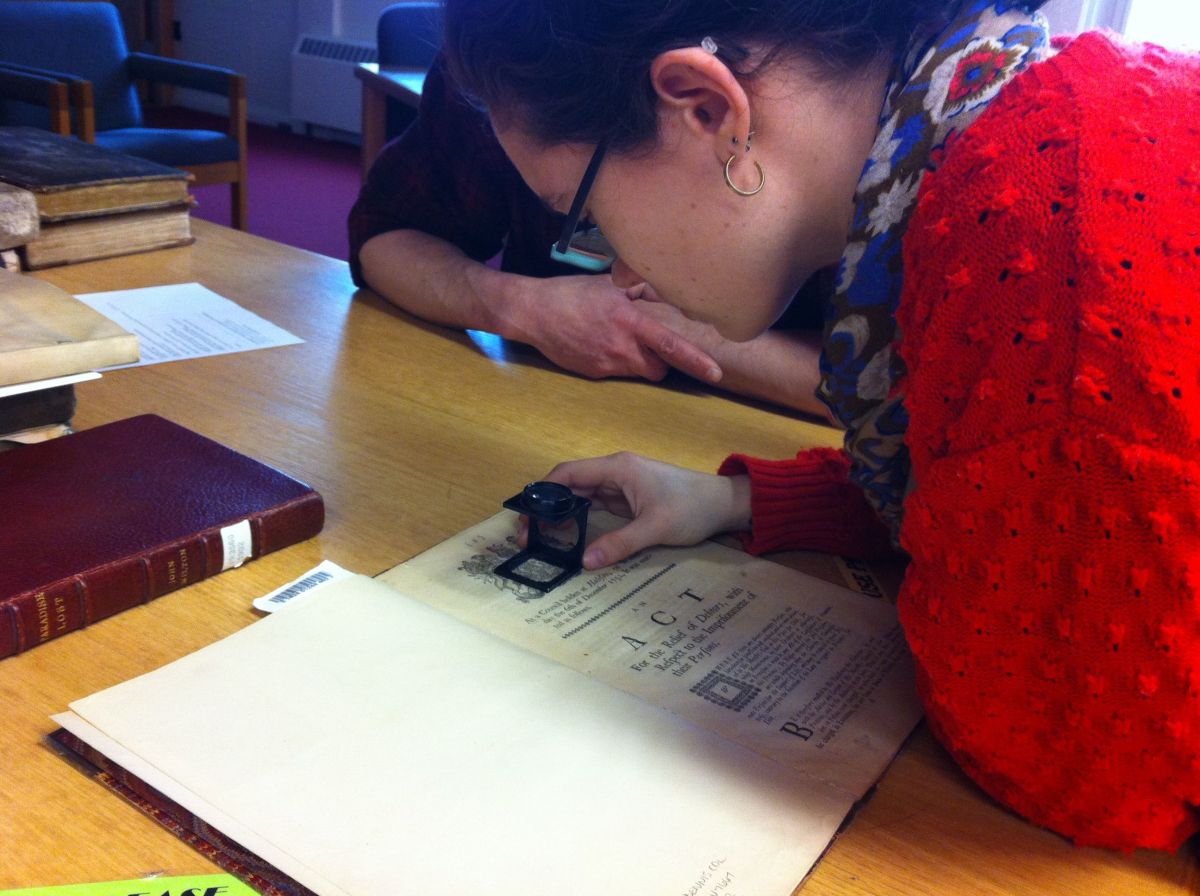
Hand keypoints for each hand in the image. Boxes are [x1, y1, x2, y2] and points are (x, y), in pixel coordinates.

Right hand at [514, 275, 721, 382]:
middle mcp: (621, 347)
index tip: (715, 373)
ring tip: (621, 339)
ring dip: (640, 361)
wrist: (534, 312)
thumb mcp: (611, 284)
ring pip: (638, 372)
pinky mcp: (594, 373)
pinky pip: (617, 372)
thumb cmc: (573, 294)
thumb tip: (666, 294)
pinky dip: (617, 361)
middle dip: (662, 361)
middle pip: (659, 369)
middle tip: (651, 344)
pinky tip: (600, 344)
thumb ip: (642, 291)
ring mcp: (606, 364)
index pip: (670, 345)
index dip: (695, 360)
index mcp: (630, 322)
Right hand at [525, 453, 750, 568]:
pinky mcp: (627, 499)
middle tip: (530, 535)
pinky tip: (568, 536)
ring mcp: (621, 485)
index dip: (543, 493)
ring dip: (561, 515)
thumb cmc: (693, 507)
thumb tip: (585, 562)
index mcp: (618, 468)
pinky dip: (579, 519)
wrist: (724, 504)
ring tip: (543, 539)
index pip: (568, 474)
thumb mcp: (656, 528)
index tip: (528, 517)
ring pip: (580, 496)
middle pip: (569, 485)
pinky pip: (595, 506)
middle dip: (547, 508)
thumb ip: (620, 544)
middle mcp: (615, 472)